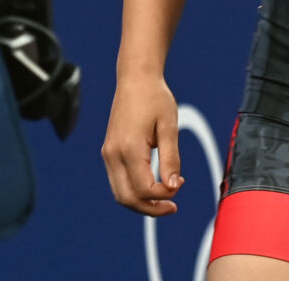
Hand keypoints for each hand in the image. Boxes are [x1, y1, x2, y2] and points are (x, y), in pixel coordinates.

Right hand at [101, 72, 184, 215]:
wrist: (136, 79)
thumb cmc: (155, 99)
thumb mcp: (169, 127)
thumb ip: (171, 158)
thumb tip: (173, 186)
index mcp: (128, 149)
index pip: (143, 189)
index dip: (163, 196)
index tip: (180, 186)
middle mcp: (113, 155)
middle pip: (126, 198)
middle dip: (150, 208)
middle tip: (173, 207)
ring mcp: (108, 154)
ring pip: (120, 193)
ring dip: (141, 202)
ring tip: (165, 200)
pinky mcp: (109, 152)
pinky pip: (118, 181)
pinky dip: (134, 190)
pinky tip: (154, 185)